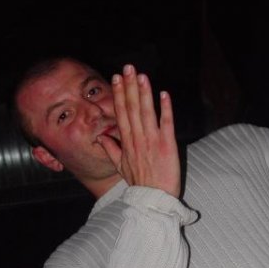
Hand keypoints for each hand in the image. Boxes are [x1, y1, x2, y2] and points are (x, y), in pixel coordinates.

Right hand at [97, 64, 180, 197]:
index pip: (120, 113)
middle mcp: (137, 139)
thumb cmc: (140, 184)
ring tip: (141, 75)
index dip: (118, 94)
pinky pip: (166, 123)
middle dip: (129, 86)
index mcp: (126, 143)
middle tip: (128, 68)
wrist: (154, 199)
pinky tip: (163, 94)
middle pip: (131, 108)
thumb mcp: (120, 168)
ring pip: (146, 112)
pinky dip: (165, 108)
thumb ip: (111, 150)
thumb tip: (100, 138)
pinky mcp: (167, 145)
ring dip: (143, 92)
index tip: (116, 78)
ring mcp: (152, 141)